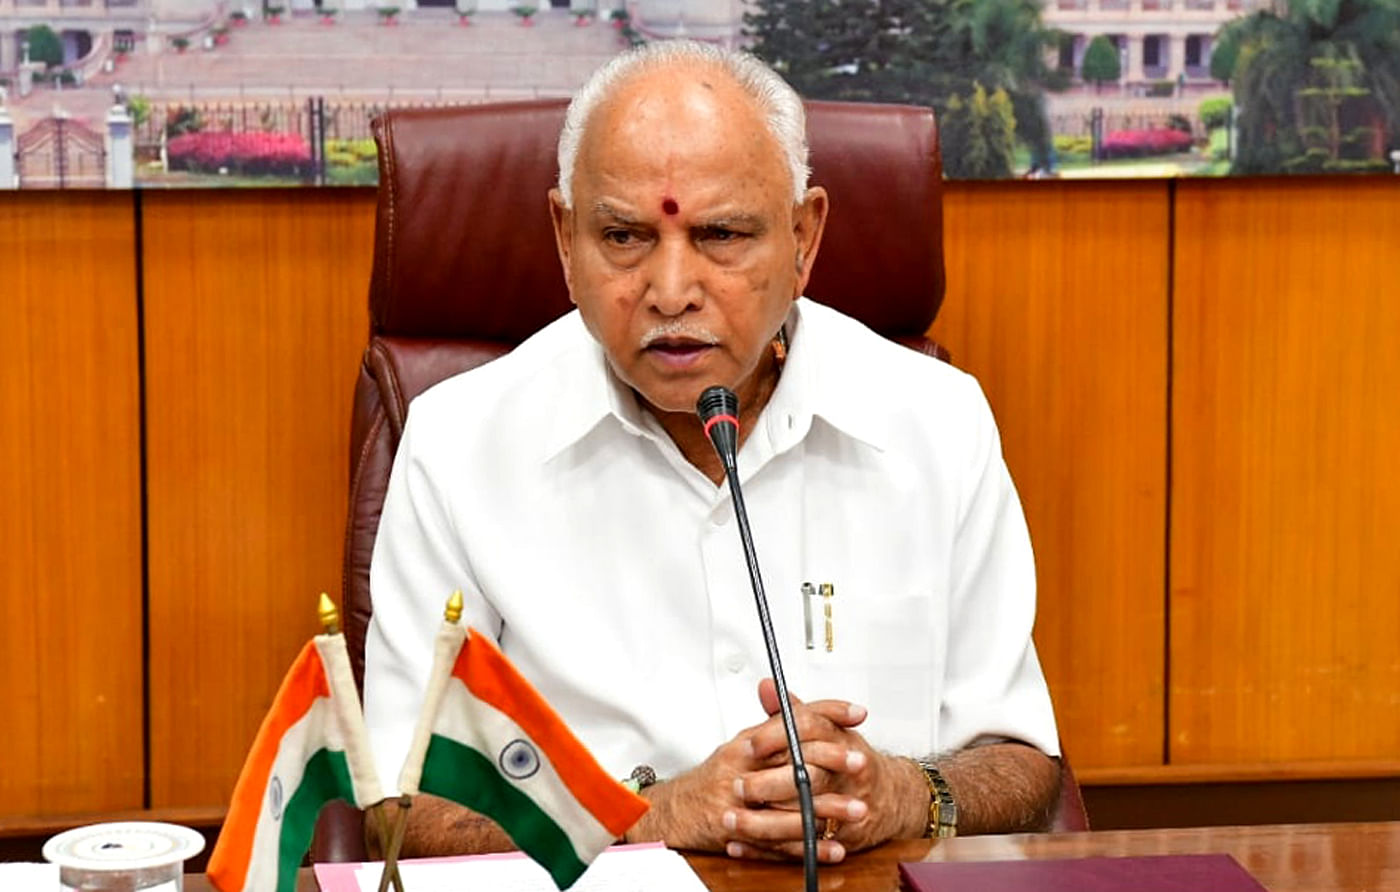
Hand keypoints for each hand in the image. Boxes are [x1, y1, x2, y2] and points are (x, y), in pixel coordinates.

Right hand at [622, 680, 867, 860]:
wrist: (678, 810)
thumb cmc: (719, 776)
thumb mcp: (747, 743)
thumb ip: (778, 723)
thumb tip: (806, 705)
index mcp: (749, 743)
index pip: (791, 720)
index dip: (826, 714)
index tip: (856, 714)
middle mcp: (744, 769)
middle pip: (792, 761)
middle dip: (831, 762)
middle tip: (861, 762)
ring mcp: (742, 804)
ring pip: (789, 805)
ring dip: (826, 810)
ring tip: (857, 810)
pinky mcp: (741, 834)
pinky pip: (780, 844)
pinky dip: (808, 848)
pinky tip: (833, 848)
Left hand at [724, 680, 925, 860]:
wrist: (889, 796)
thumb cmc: (851, 759)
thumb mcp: (826, 728)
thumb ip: (791, 711)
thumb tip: (767, 687)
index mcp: (841, 740)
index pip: (810, 730)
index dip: (777, 736)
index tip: (751, 744)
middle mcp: (847, 772)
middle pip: (807, 777)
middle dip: (769, 784)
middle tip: (738, 786)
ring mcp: (846, 805)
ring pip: (802, 815)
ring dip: (763, 822)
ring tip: (732, 820)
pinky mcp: (840, 836)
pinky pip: (802, 845)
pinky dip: (769, 849)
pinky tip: (741, 845)